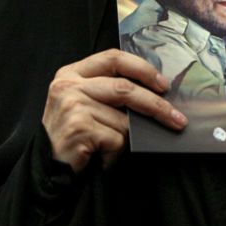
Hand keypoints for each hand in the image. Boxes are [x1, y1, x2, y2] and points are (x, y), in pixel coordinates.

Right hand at [41, 48, 185, 172]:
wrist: (48, 166)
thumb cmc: (72, 134)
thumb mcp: (84, 103)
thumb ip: (108, 91)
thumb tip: (154, 93)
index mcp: (72, 73)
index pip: (113, 58)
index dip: (142, 69)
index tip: (164, 85)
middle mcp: (69, 85)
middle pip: (124, 88)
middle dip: (155, 105)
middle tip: (177, 119)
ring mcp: (73, 105)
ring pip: (123, 119)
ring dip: (126, 138)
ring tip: (112, 146)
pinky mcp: (79, 127)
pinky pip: (116, 139)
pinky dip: (116, 152)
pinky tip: (103, 156)